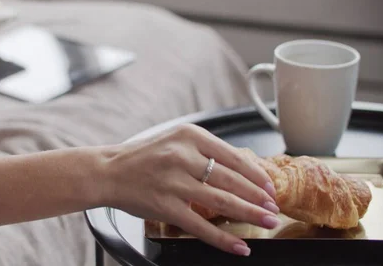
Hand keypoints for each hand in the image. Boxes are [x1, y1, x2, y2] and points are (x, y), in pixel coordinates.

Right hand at [102, 124, 278, 256]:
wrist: (109, 171)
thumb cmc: (143, 157)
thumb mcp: (175, 141)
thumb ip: (205, 151)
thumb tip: (242, 171)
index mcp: (189, 136)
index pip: (233, 156)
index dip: (257, 174)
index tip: (269, 186)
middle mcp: (183, 156)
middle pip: (232, 179)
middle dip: (258, 196)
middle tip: (274, 207)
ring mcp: (173, 182)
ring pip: (222, 201)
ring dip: (250, 214)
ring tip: (267, 221)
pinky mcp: (165, 206)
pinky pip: (201, 226)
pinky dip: (223, 238)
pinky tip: (239, 245)